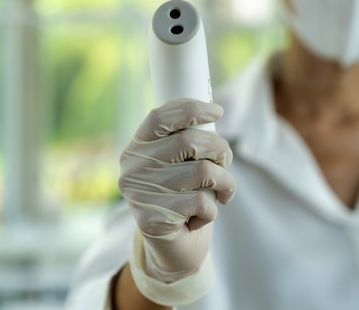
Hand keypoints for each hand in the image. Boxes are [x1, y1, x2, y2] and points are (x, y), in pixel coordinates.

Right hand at [119, 98, 235, 282]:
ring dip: (225, 183)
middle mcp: (133, 168)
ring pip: (203, 171)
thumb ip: (189, 142)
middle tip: (225, 164)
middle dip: (221, 150)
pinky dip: (213, 210)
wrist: (174, 249)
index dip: (192, 109)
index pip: (160, 117)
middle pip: (190, 141)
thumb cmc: (184, 198)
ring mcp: (140, 194)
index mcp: (137, 147)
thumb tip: (214, 114)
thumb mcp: (183, 164)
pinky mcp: (153, 220)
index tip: (218, 112)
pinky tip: (201, 217)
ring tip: (223, 193)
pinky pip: (202, 202)